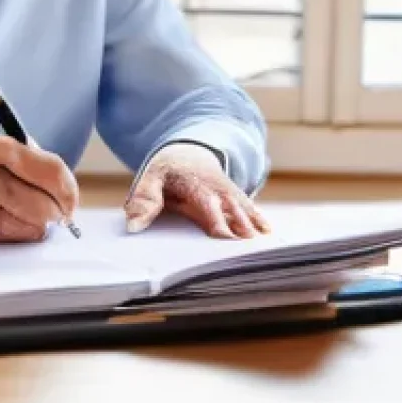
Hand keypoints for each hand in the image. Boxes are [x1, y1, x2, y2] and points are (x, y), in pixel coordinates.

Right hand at [0, 136, 79, 242]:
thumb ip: (29, 163)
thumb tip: (66, 190)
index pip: (51, 169)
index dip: (69, 190)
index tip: (71, 200)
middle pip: (47, 202)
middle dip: (57, 212)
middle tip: (55, 214)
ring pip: (34, 224)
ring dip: (38, 225)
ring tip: (23, 216)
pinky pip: (16, 237)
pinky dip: (21, 234)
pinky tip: (8, 224)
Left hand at [125, 143, 269, 238]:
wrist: (187, 151)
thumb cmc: (167, 171)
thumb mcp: (150, 178)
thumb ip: (143, 201)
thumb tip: (133, 228)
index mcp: (196, 186)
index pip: (209, 208)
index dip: (217, 224)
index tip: (224, 238)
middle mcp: (217, 189)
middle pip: (232, 212)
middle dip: (241, 229)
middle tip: (250, 251)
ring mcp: (228, 192)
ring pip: (244, 210)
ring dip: (253, 227)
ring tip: (263, 246)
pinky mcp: (236, 196)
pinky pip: (250, 207)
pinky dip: (259, 219)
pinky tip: (268, 233)